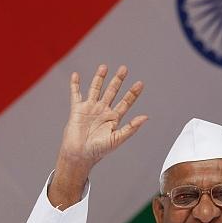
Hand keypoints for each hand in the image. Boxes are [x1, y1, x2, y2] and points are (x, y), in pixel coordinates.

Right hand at [49, 65, 147, 208]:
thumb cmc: (98, 151)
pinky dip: (75, 85)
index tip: (140, 83)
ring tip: (104, 66)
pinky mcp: (77, 110)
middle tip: (124, 68)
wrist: (79, 156)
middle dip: (118, 80)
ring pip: (96, 89)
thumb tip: (146, 117)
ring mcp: (90, 109)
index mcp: (114, 118)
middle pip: (112, 91)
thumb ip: (131, 127)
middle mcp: (103, 111)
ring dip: (99, 78)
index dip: (133, 92)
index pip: (126, 102)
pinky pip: (75, 94)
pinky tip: (76, 75)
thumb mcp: (117, 139)